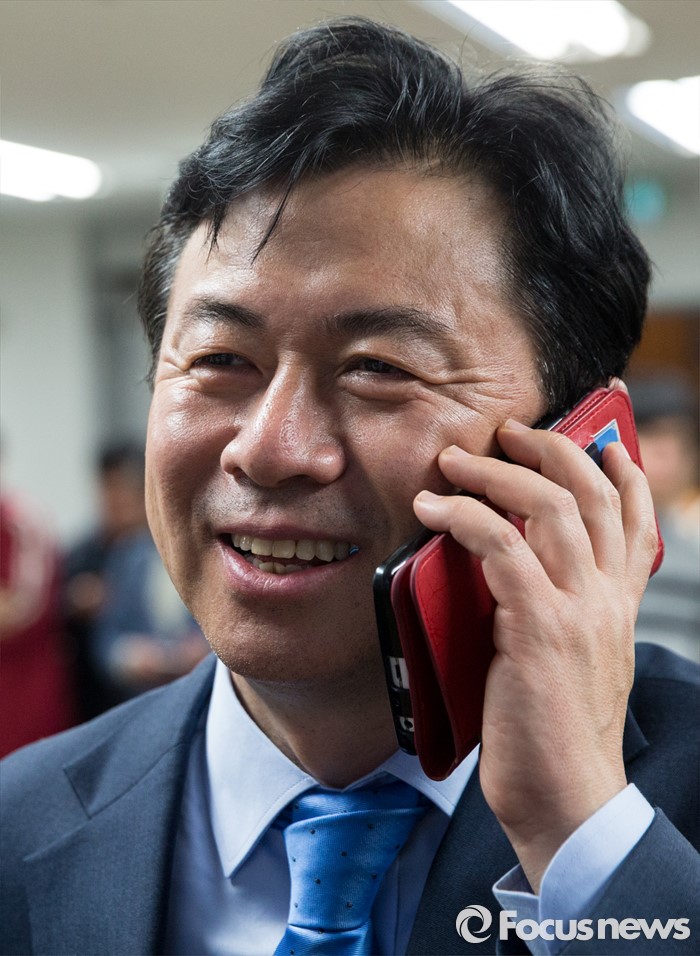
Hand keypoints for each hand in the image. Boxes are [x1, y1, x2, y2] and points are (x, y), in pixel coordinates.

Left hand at [413, 419, 658, 889]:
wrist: (565, 797)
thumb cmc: (552, 730)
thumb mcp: (571, 658)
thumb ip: (556, 607)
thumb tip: (508, 567)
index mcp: (617, 603)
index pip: (635, 517)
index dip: (622, 468)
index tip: (601, 434)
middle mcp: (606, 597)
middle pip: (592, 492)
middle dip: (551, 448)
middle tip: (508, 432)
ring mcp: (578, 610)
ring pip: (549, 507)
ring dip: (497, 473)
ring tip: (455, 461)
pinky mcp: (539, 629)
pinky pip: (502, 549)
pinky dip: (465, 519)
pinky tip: (433, 510)